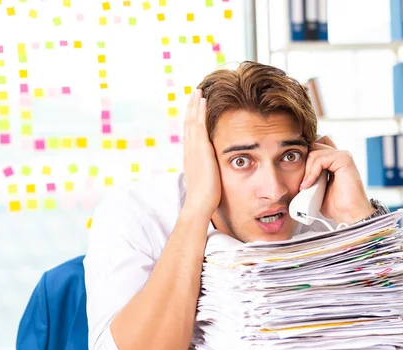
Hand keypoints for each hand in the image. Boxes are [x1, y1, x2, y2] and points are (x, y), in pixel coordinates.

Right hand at [182, 89, 220, 218]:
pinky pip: (198, 125)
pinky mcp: (200, 149)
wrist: (199, 204)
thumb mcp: (207, 180)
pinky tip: (203, 101)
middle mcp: (190, 151)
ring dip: (194, 105)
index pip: (190, 134)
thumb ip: (209, 171)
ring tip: (197, 91)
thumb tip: (214, 171)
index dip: (191, 119)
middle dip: (191, 107)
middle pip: (188, 123)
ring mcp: (193, 149)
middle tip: (194, 92)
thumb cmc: (206, 198)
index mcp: (191, 158)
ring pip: (192, 121)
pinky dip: (199, 111)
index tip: (194, 108)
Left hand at [300, 136, 374, 224]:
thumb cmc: (334, 205)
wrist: (348, 214)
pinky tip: (309, 184)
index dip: (303, 157)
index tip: (296, 175)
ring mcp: (342, 156)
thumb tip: (289, 172)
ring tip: (305, 186)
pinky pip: (320, 158)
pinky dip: (311, 172)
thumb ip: (308, 176)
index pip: (313, 146)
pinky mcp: (344, 159)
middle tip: (302, 181)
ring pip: (314, 152)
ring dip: (306, 170)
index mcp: (332, 161)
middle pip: (312, 146)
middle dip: (303, 162)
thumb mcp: (315, 188)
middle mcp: (338, 155)